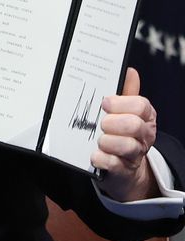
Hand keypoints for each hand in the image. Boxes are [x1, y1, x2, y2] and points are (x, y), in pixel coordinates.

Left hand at [95, 68, 157, 200]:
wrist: (124, 169)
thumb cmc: (121, 134)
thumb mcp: (125, 112)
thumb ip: (126, 93)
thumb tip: (129, 70)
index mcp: (145, 117)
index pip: (141, 105)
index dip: (121, 103)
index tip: (105, 103)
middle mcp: (144, 135)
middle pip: (133, 124)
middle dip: (112, 123)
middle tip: (101, 124)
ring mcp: (136, 154)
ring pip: (125, 145)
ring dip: (106, 141)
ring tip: (99, 140)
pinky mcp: (124, 170)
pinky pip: (112, 163)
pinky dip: (100, 158)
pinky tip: (94, 154)